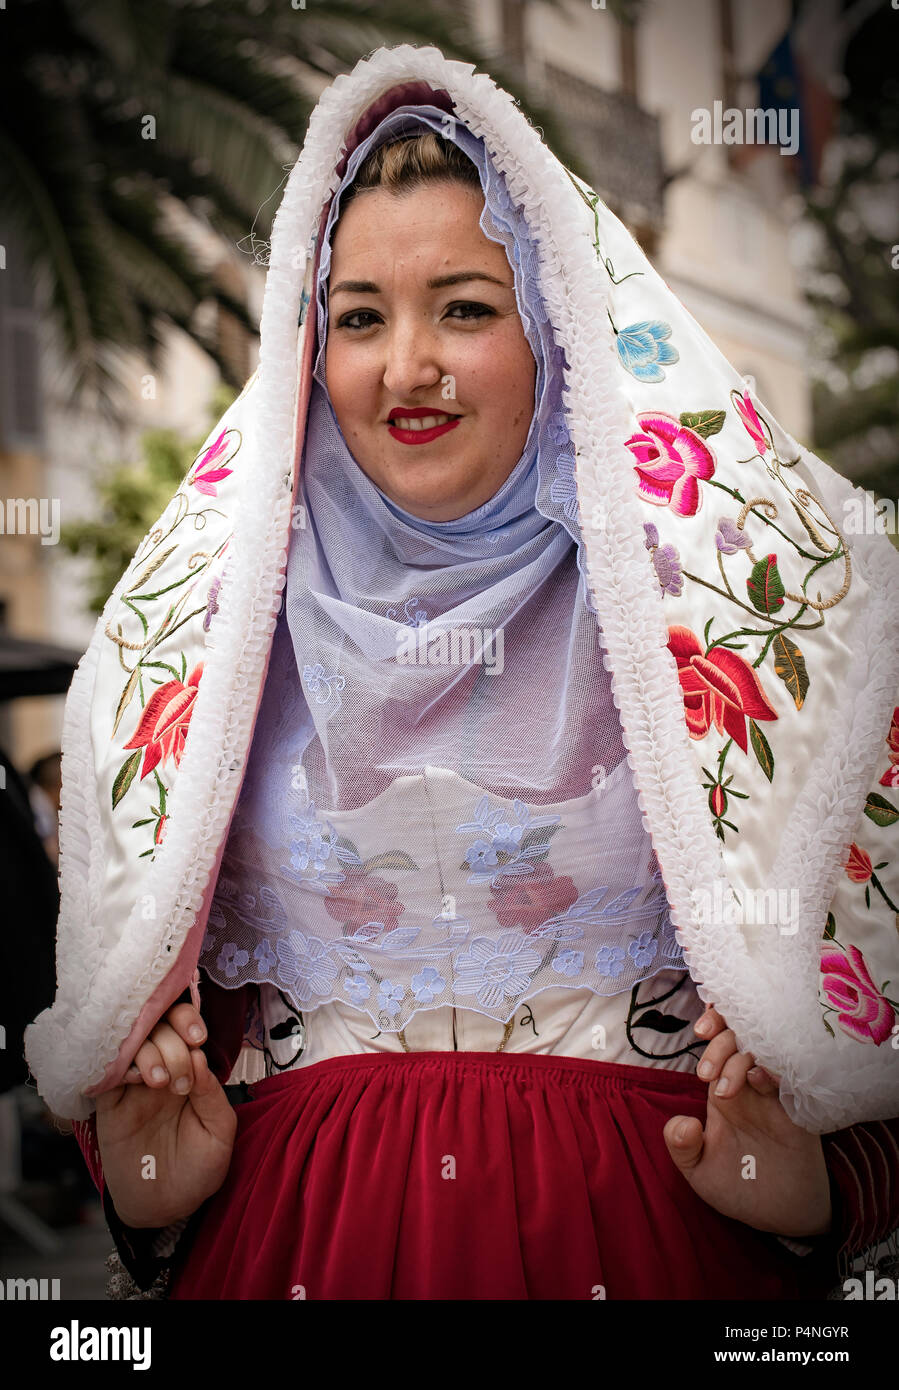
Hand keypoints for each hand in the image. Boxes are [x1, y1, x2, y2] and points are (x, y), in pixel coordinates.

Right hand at [95, 1002, 236, 1227]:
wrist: (165, 1208)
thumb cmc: (197, 1170)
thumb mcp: (219, 1133)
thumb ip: (213, 1095)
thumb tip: (199, 1057)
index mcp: (190, 1070)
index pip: (183, 1025)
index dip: (188, 1021)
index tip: (197, 1040)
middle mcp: (161, 1070)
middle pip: (156, 1028)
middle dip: (172, 1044)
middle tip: (180, 1080)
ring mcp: (133, 1087)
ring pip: (132, 1044)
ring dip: (148, 1054)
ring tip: (159, 1084)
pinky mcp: (109, 1105)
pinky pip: (106, 1073)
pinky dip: (118, 1066)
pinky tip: (134, 1079)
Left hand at [662, 1004, 832, 1238]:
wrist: (782, 1217)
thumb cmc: (739, 1188)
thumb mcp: (699, 1173)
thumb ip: (682, 1148)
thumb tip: (683, 1122)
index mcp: (722, 1091)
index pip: (716, 1045)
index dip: (711, 1027)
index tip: (699, 1030)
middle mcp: (748, 1088)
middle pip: (739, 1042)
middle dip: (721, 1042)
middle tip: (705, 1074)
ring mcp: (774, 1098)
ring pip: (763, 1055)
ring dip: (742, 1058)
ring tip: (725, 1091)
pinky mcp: (798, 1113)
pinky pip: (791, 1080)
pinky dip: (775, 1071)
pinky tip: (761, 1079)